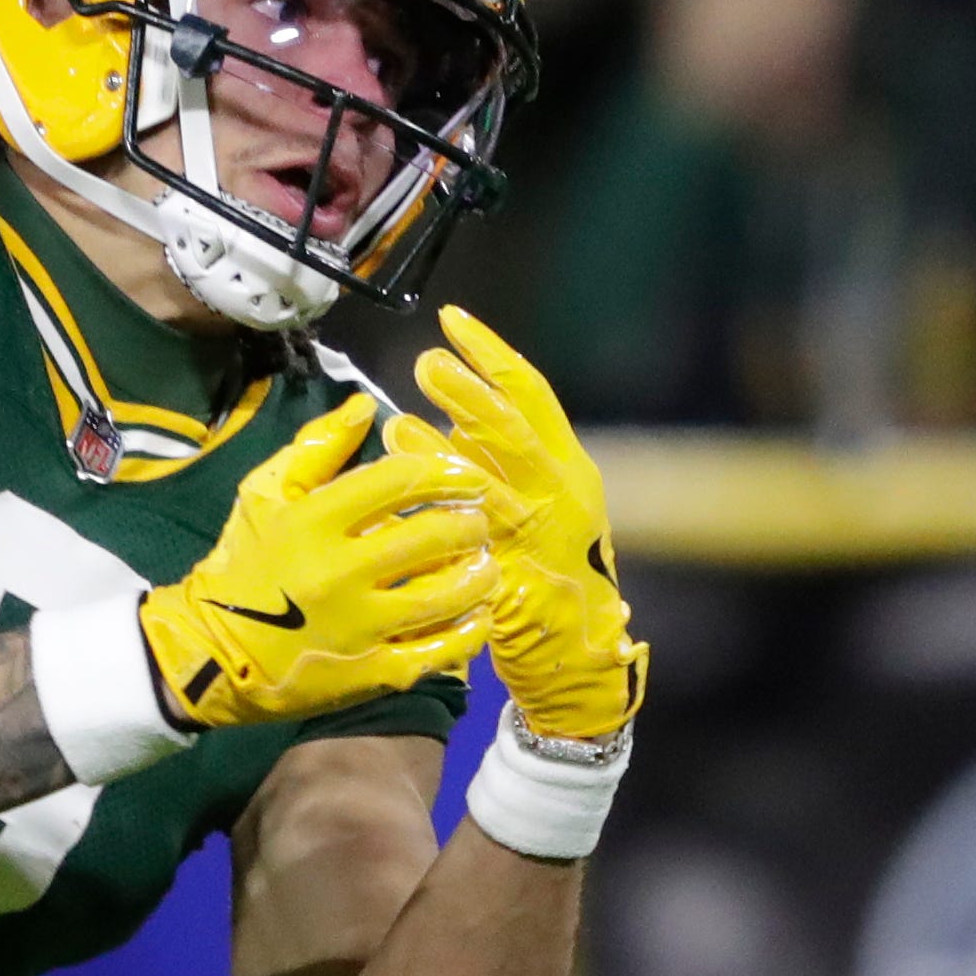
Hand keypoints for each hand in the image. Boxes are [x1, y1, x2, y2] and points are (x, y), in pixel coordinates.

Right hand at [142, 395, 496, 728]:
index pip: (398, 481)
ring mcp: (358, 628)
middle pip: (432, 536)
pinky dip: (468, 631)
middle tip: (480, 519)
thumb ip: (316, 447)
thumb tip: (366, 404)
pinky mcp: (370, 674)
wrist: (210, 653)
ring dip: (479, 574)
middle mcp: (338, 572)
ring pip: (445, 595)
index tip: (469, 476)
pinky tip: (479, 614)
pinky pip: (437, 651)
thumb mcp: (264, 494)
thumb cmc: (244, 565)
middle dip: (470, 522)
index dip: (445, 472)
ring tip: (486, 562)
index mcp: (313, 521)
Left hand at [389, 307, 646, 739]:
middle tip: (426, 363)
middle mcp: (561, 496)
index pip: (532, 394)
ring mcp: (540, 540)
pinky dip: (438, 521)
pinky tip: (405, 504)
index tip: (453, 319)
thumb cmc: (549, 570)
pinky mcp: (514, 584)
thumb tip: (458, 404)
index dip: (491, 353)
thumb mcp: (539, 501)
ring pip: (490, 487)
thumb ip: (502, 457)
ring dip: (442, 455)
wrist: (575, 656)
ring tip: (400, 425)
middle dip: (470, 394)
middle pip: (514, 432)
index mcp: (569, 467)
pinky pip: (471, 546)